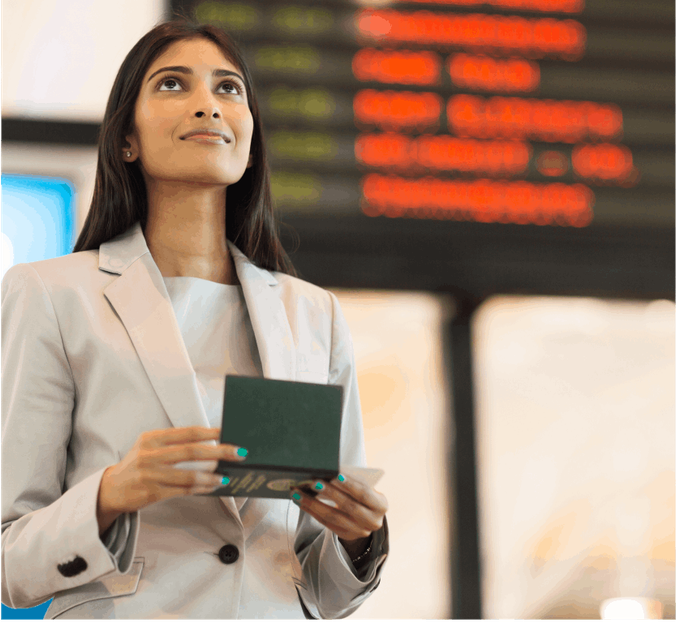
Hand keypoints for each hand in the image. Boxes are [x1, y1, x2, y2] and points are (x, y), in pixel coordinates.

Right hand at [97, 427, 245, 534]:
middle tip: (239, 452)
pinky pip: (182, 491)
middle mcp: (150, 455)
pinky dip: (200, 488)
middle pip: (191, 451)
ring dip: (211, 476)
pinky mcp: (151, 493)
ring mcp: (150, 475)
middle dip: (219, 452)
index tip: (228, 432)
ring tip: (227, 476)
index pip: (187, 432)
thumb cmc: (137, 465)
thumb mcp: (149, 447)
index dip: (210, 432)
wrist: (110, 489)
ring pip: (188, 475)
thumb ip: (174, 443)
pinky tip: (212, 487)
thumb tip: (210, 443)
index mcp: (152, 438)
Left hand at [290, 474, 387, 559]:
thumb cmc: (363, 493)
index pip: (365, 494)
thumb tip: (329, 470)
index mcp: (381, 505)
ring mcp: (359, 531)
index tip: (336, 474)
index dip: (351, 485)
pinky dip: (312, 511)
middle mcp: (373, 521)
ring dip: (313, 504)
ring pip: (333, 518)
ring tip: (299, 493)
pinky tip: (301, 502)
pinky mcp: (345, 536)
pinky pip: (326, 523)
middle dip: (330, 493)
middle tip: (313, 482)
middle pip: (348, 507)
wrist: (366, 515)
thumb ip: (352, 481)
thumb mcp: (364, 487)